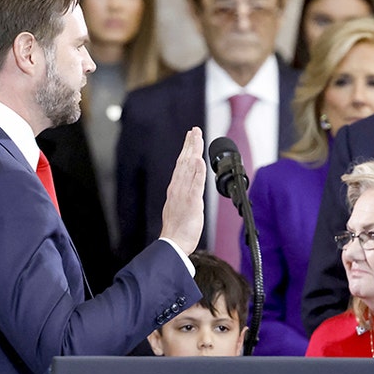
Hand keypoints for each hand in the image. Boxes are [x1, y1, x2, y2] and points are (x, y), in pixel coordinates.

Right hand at [159, 127, 206, 254]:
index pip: (182, 164)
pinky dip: (197, 172)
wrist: (173, 243)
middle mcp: (178, 188)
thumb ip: (184, 194)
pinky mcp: (192, 202)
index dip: (187, 149)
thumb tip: (189, 186)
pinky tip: (200, 160)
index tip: (191, 136)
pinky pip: (195, 184)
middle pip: (185, 161)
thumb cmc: (177, 229)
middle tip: (195, 129)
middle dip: (190, 144)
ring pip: (189, 168)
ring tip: (198, 137)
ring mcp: (184, 194)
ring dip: (194, 151)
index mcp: (176, 188)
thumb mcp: (180, 206)